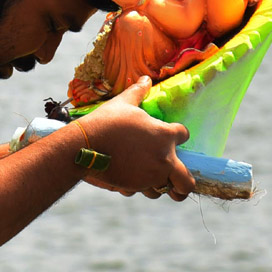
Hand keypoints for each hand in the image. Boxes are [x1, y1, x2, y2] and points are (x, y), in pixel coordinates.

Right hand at [79, 75, 193, 199]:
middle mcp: (164, 159)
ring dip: (156, 185)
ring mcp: (151, 177)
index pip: (185, 135)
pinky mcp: (135, 188)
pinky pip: (139, 192)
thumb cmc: (106, 122)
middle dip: (183, 184)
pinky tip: (124, 178)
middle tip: (175, 182)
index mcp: (165, 136)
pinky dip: (134, 188)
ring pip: (163, 190)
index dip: (178, 135)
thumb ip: (138, 92)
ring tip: (143, 176)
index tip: (170, 136)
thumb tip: (146, 79)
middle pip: (187, 181)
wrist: (84, 147)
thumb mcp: (123, 103)